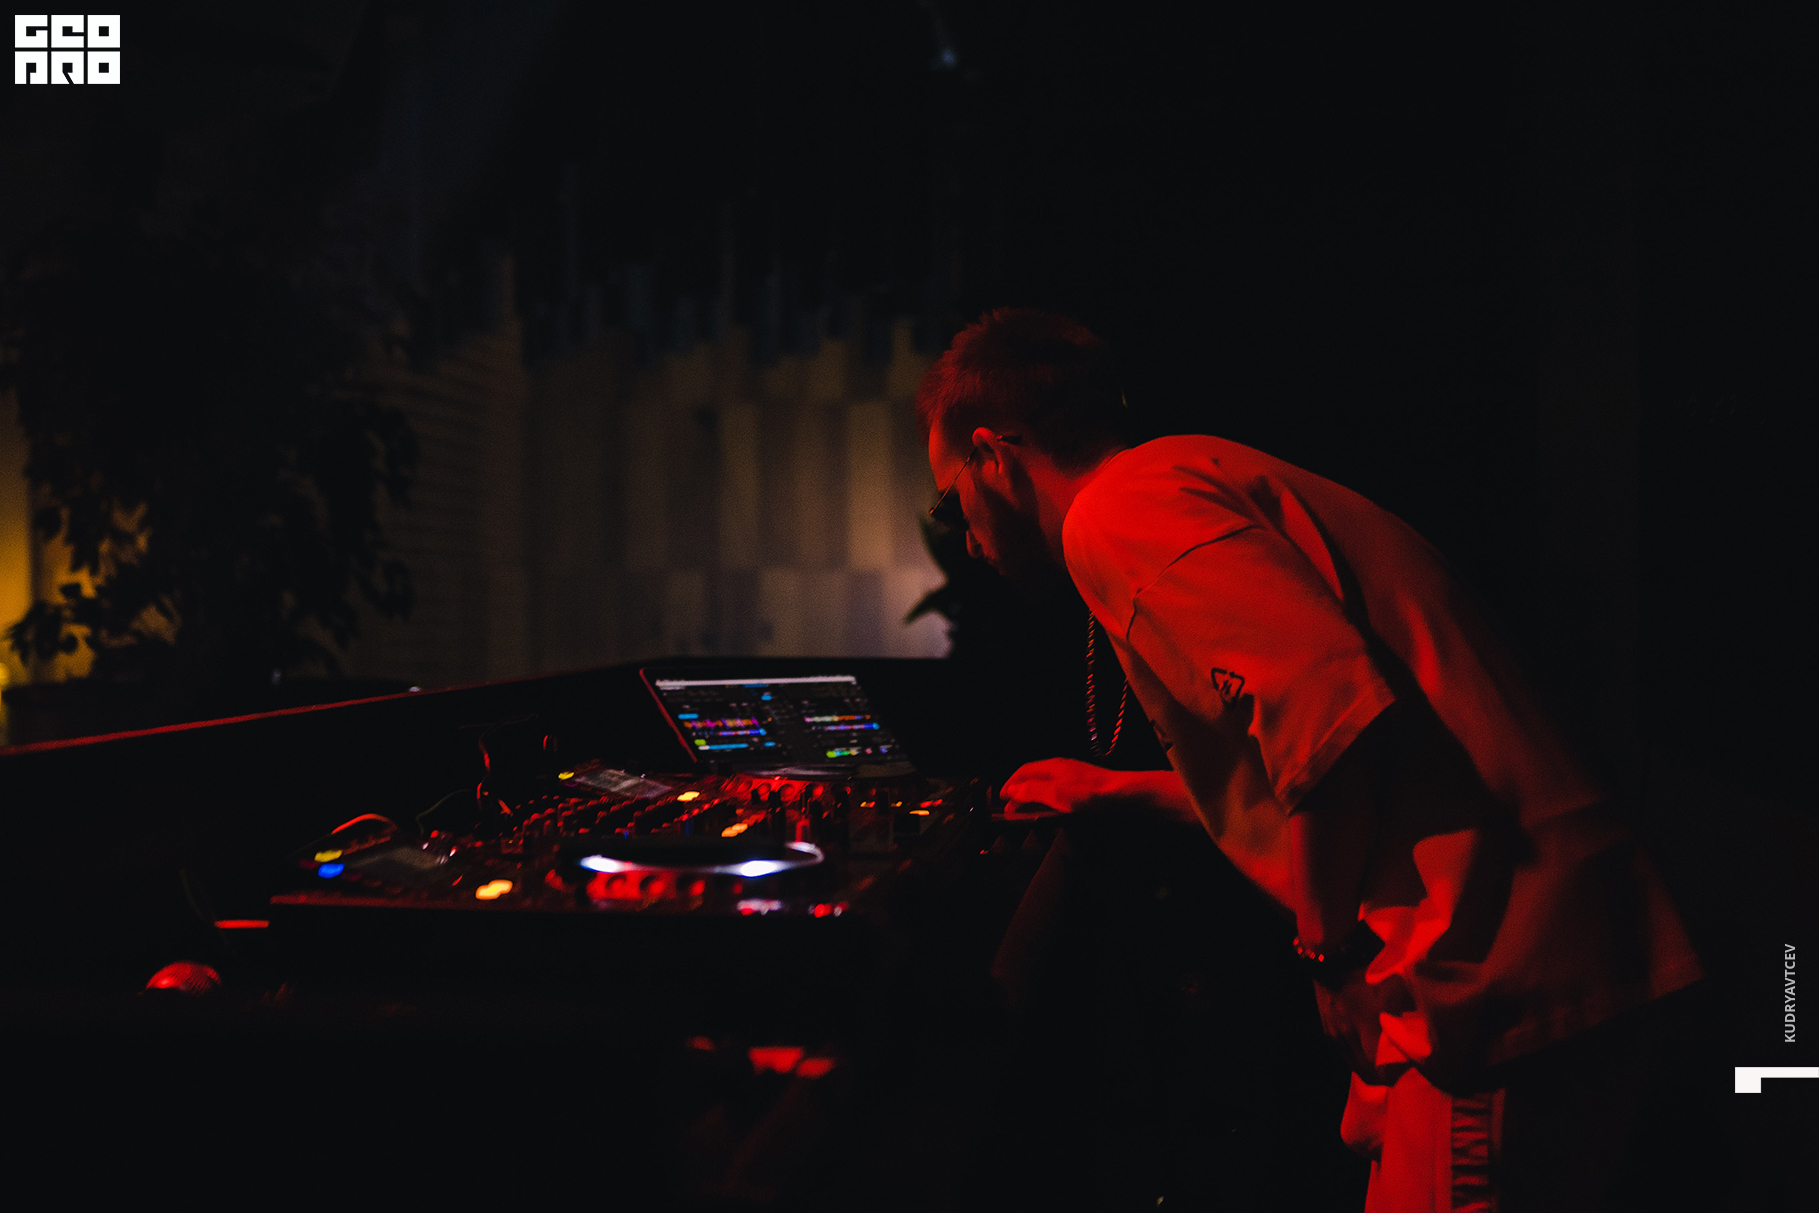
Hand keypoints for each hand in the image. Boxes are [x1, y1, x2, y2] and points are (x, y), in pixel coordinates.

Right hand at [998, 758, 1131, 816]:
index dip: (1010, 784)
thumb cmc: (1092, 794)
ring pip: (1047, 785)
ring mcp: (1075, 777)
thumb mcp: (1056, 794)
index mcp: (1052, 767)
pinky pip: (1060, 792)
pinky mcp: (1086, 788)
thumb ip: (1031, 791)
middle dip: (1020, 792)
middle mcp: (1062, 768)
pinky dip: (1048, 801)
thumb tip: (1011, 790)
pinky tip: (1053, 810)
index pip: (1023, 771)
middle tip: (1011, 808)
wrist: (1125, 795)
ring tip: (1028, 811)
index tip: (1000, 796)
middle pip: (1034, 778)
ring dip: (1034, 798)